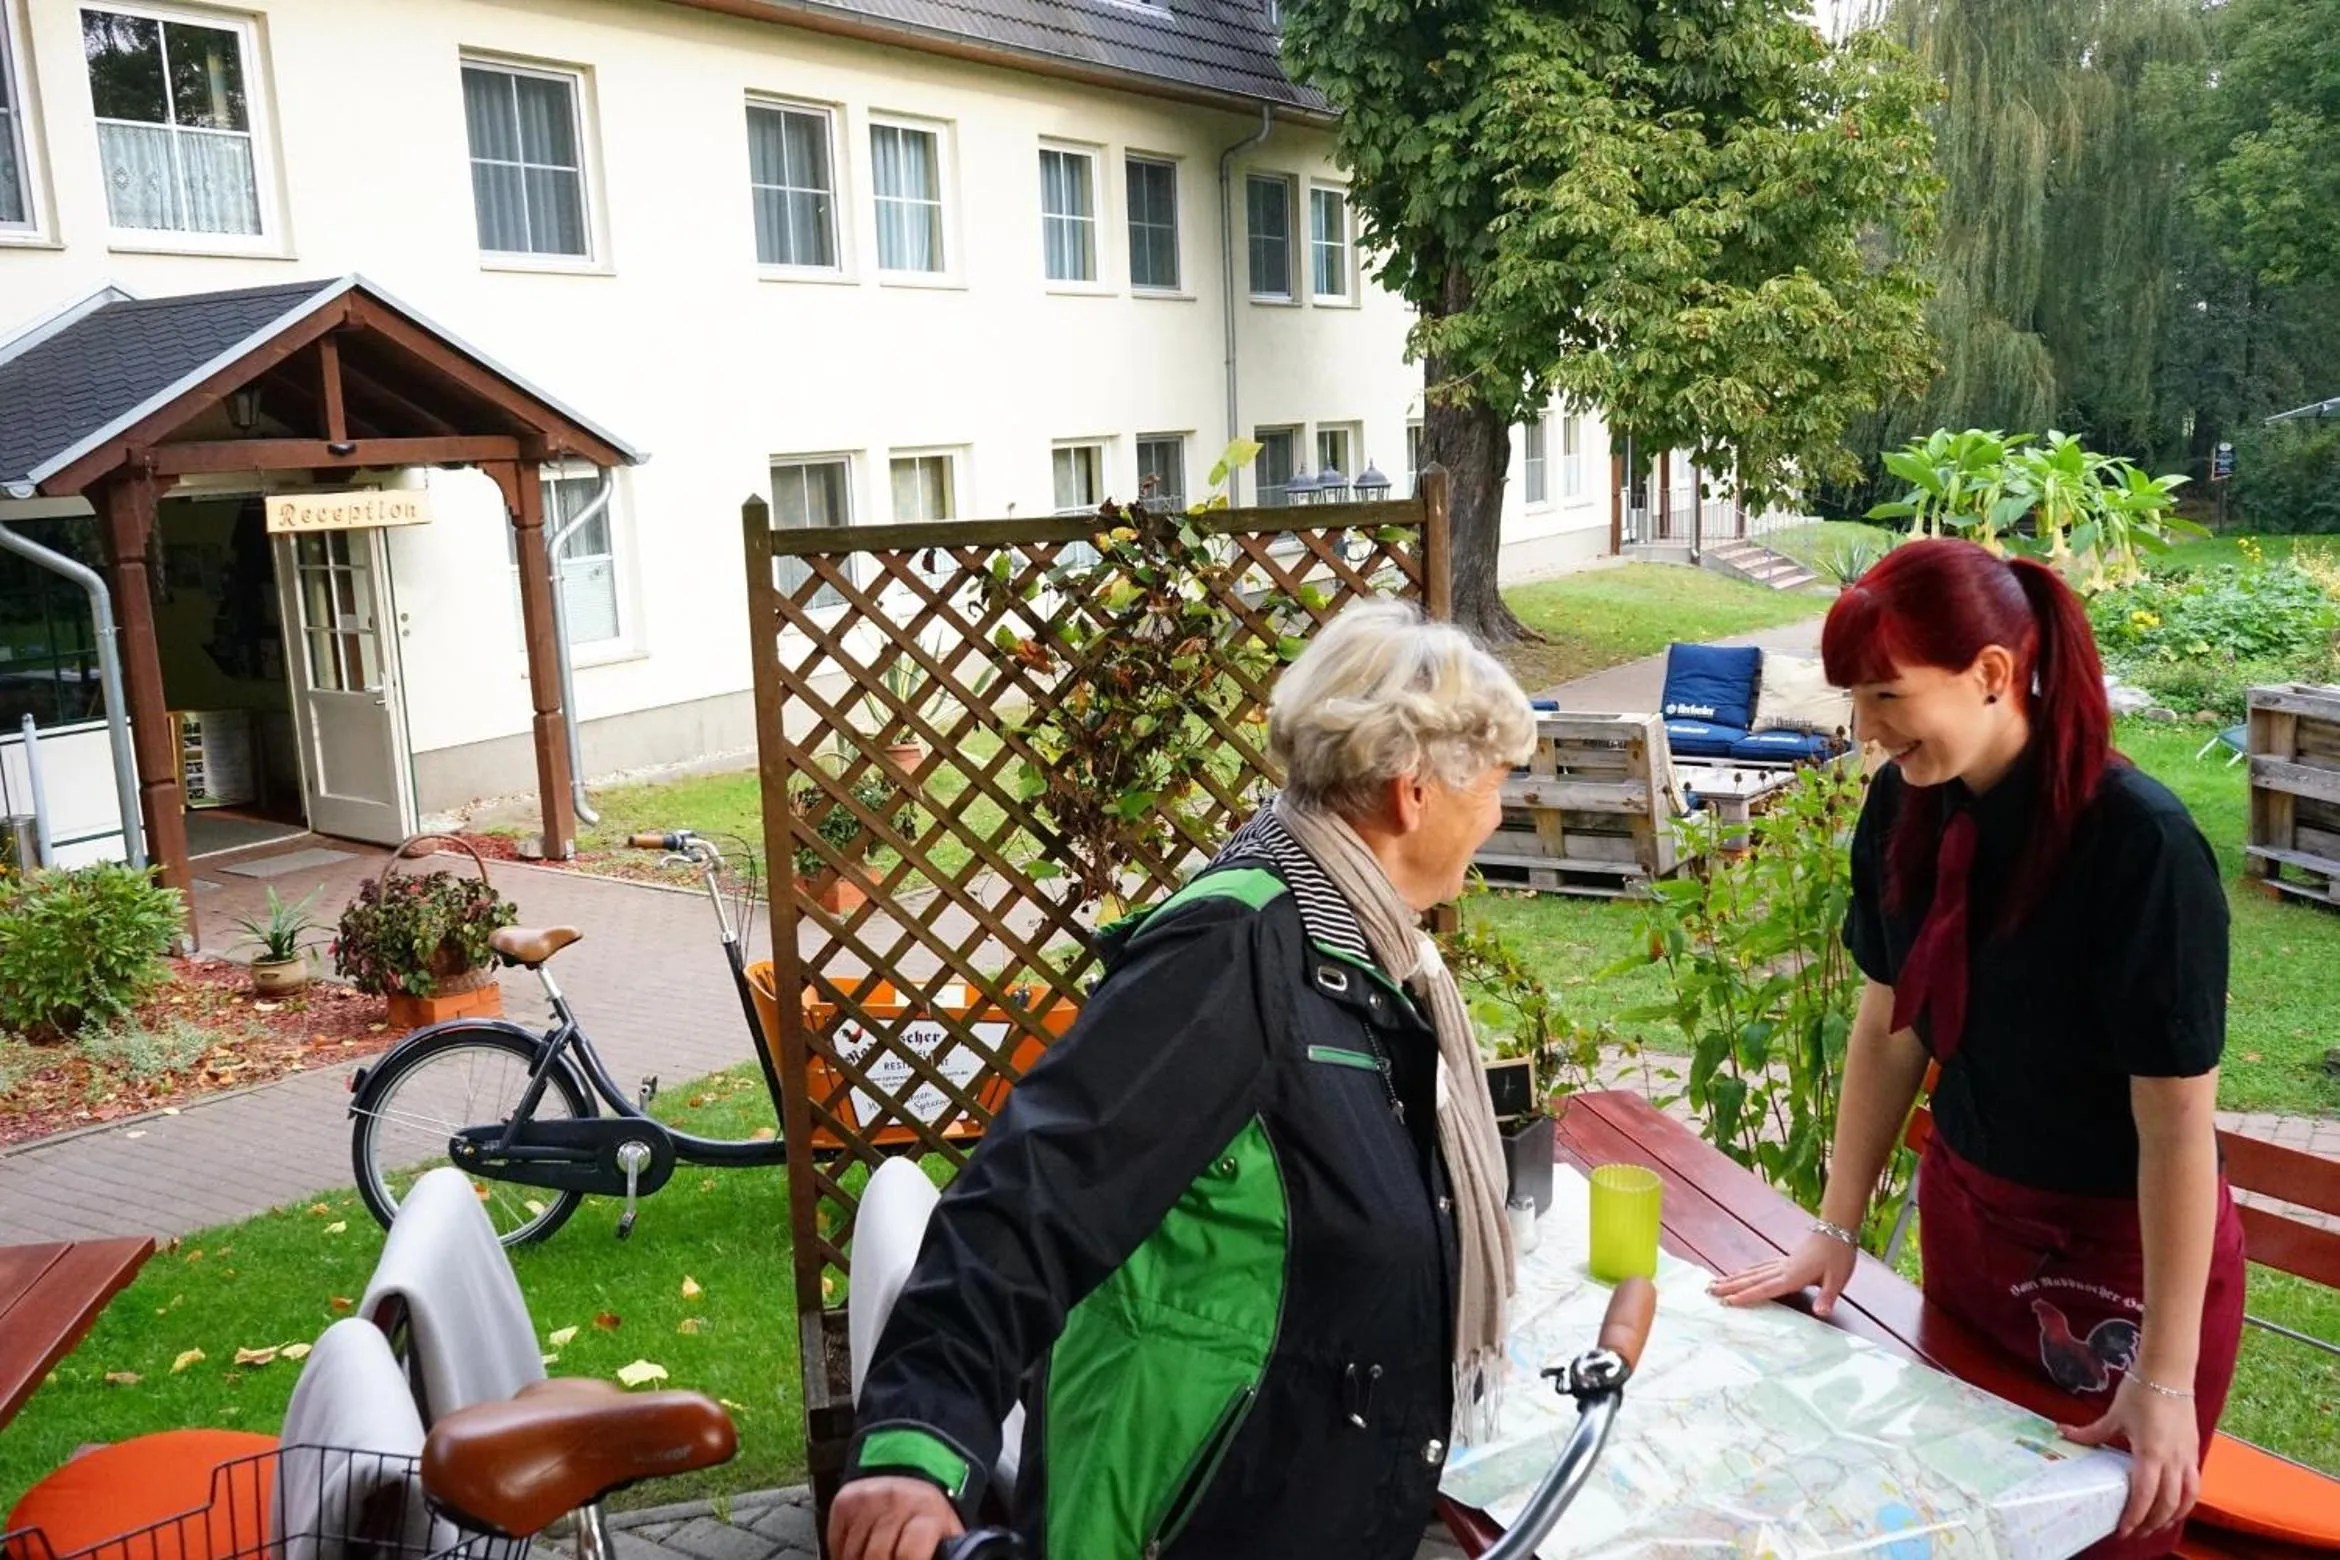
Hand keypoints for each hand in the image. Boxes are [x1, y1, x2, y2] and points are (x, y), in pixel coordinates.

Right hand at [830, 1476, 963, 1559]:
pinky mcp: (846, 1501)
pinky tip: (857, 1553)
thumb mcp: (945, 1531)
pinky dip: (844, 1554)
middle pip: (876, 1557)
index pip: (908, 1555)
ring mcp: (868, 1500)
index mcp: (926, 1514)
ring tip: (873, 1559)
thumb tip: (948, 1558)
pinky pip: (837, 1542)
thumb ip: (944, 1552)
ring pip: (853, 1553)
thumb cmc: (925, 1513)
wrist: (907, 1470)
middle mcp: (896, 1502)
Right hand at [1705, 1231, 1857, 1317]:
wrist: (1837, 1232)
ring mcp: (1781, 1263)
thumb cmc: (1838, 1257)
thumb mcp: (1837, 1280)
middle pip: (1751, 1279)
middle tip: (1708, 1290)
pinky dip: (1747, 1271)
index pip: (1765, 1288)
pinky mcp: (1785, 1260)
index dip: (1746, 1296)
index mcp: (1792, 1277)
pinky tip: (1741, 1272)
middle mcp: (1782, 1269)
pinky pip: (1760, 1267)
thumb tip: (1820, 1313)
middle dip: (1729, 1286)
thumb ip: (1827, 1297)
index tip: (1727, 1301)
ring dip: (1733, 1278)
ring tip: (1715, 1282)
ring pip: (1752, 1272)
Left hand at [2061, 1378, 2200, 1539]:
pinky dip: (2186, 1500)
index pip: (2144, 1495)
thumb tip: (2062, 1433)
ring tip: (2157, 1525)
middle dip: (2152, 1522)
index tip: (2124, 1530)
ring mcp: (2187, 1456)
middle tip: (2136, 1532)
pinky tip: (2176, 1505)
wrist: (2168, 1372)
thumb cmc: (2140, 1391)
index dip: (2135, 1516)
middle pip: (2167, 1503)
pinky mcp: (2194, 1451)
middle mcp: (2173, 1460)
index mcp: (2150, 1453)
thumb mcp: (2114, 1415)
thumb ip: (2091, 1432)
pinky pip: (2194, 1484)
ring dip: (2172, 1516)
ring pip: (2186, 1498)